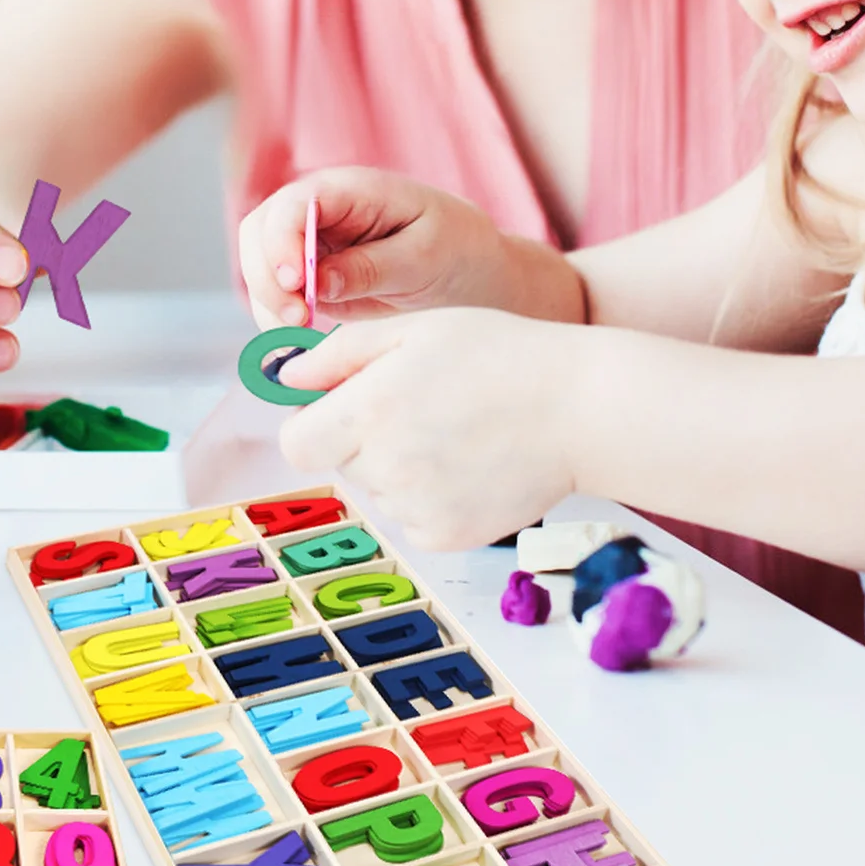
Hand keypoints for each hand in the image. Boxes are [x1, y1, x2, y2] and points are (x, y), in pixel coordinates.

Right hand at [237, 168, 517, 329]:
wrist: (472, 270)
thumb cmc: (457, 249)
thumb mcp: (423, 258)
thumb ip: (370, 268)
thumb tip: (317, 283)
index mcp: (350, 189)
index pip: (294, 205)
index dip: (282, 243)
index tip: (296, 286)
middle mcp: (319, 210)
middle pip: (260, 231)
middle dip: (267, 278)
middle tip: (296, 323)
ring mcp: (309, 242)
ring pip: (259, 264)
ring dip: (267, 302)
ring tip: (298, 337)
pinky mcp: (310, 275)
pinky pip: (276, 293)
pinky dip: (277, 318)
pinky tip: (297, 344)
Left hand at [276, 309, 587, 547]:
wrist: (580, 408)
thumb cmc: (499, 354)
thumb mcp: (414, 329)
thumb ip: (338, 354)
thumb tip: (284, 379)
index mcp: (367, 411)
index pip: (297, 443)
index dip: (312, 424)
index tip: (341, 408)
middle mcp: (385, 467)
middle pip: (341, 464)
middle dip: (363, 438)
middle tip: (422, 407)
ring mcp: (416, 508)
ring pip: (379, 491)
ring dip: (400, 467)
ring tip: (458, 431)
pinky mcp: (446, 536)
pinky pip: (413, 518)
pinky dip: (432, 497)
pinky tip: (472, 463)